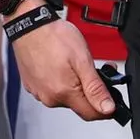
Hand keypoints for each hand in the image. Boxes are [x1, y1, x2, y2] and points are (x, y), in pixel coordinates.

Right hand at [8, 5, 115, 120]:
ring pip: (65, 96)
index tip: (111, 95)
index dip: (105, 107)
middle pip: (78, 104)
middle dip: (90, 90)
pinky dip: (60, 80)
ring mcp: (39, 92)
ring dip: (75, 84)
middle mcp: (50, 98)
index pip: (91, 114)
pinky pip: (52, 88)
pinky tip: (61, 64)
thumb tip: (108, 109)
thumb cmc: (53, 36)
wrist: (28, 24)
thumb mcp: (82, 59)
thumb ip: (96, 87)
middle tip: (95, 69)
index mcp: (64, 94)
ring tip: (75, 62)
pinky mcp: (33, 84)